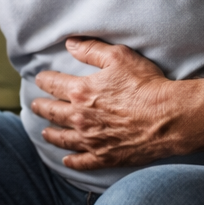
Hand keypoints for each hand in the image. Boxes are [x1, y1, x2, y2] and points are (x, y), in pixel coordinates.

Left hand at [32, 38, 182, 170]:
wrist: (168, 117)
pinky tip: (67, 160)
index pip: (53, 84)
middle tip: (35, 106)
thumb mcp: (119, 57)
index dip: (45, 80)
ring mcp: (92, 140)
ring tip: (45, 133)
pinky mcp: (106, 156)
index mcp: (81, 92)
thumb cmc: (145, 85)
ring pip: (63, 138)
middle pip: (53, 112)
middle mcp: (80, 118)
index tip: (40, 79)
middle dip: (42, 107)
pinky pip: (83, 161)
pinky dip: (73, 161)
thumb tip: (70, 43)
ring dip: (52, 135)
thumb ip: (91, 50)